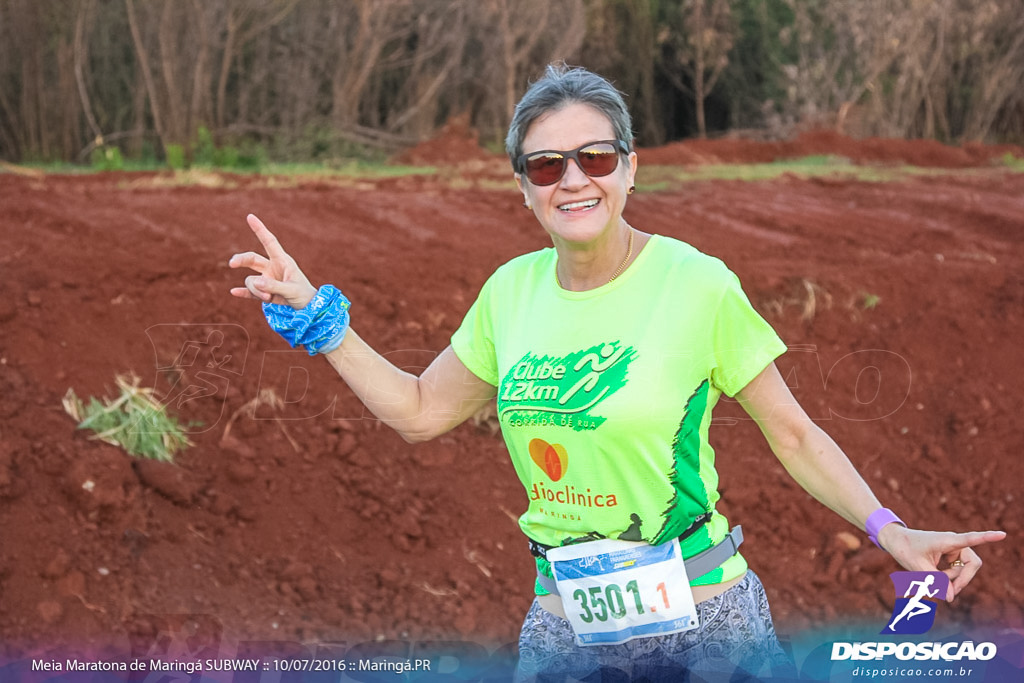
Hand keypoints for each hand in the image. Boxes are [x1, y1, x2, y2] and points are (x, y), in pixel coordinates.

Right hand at [228, 214, 316, 308]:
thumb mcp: (291, 290)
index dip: (260, 229)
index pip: (269, 242)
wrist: (308, 308)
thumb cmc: (303, 295)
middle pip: (251, 258)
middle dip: (241, 260)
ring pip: (251, 280)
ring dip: (256, 290)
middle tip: (232, 264)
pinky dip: (244, 292)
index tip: (250, 216)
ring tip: (268, 299)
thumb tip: (254, 282)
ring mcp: (267, 280)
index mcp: (282, 261)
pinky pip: (250, 291)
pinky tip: (234, 292)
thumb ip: (273, 287)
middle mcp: (272, 268)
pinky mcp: (264, 292)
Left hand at [877, 525, 1005, 601]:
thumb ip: (936, 583)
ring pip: (964, 570)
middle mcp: (954, 543)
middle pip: (972, 564)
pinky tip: (936, 578)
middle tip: (950, 594)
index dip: (987, 538)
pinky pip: (957, 570)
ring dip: (952, 579)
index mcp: (947, 540)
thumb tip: (952, 598)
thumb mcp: (918, 568)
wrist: (895, 541)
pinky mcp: (949, 554)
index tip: (1002, 534)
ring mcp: (952, 549)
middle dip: (963, 580)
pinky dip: (948, 577)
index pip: (971, 539)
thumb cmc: (905, 549)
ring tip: (933, 582)